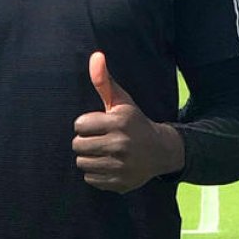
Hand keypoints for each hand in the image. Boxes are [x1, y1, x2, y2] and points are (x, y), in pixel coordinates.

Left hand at [73, 52, 181, 192]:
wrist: (160, 151)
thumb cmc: (134, 122)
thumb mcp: (121, 101)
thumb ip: (104, 80)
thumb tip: (96, 55)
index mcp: (118, 122)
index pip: (79, 125)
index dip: (86, 124)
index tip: (98, 124)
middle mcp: (120, 144)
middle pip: (78, 145)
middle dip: (85, 141)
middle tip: (100, 139)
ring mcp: (121, 166)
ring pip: (82, 163)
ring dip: (89, 157)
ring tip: (103, 151)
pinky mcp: (120, 183)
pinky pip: (90, 179)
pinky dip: (96, 173)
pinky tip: (108, 164)